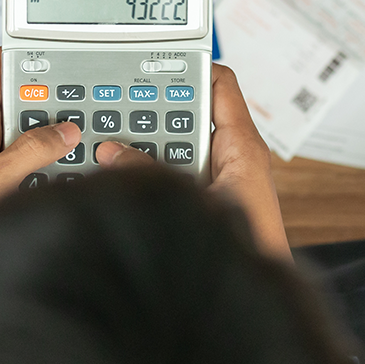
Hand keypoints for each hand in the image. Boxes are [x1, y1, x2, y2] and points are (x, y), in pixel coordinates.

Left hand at [0, 48, 80, 308]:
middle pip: (25, 97)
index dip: (33, 56)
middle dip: (56, 100)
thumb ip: (26, 155)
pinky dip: (51, 161)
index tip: (67, 57)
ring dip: (57, 135)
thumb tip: (64, 131)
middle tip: (89, 109)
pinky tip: (67, 173)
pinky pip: (30, 157)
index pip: (2, 67)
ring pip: (32, 129)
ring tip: (83, 142)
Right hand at [95, 63, 289, 258]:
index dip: (189, 66)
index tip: (153, 61)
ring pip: (178, 142)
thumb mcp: (192, 200)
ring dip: (149, 143)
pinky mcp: (210, 197)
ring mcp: (222, 176)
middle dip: (155, 109)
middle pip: (190, 111)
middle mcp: (234, 155)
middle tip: (120, 105)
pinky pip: (177, 169)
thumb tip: (113, 153)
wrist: (251, 302)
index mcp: (243, 145)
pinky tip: (126, 175)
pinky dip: (153, 167)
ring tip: (114, 140)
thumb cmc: (245, 247)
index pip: (220, 84)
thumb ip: (152, 173)